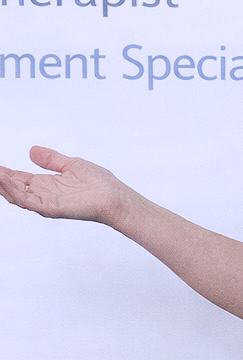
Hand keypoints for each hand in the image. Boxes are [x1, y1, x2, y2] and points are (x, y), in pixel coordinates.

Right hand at [0, 146, 124, 224]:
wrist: (114, 196)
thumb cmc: (98, 183)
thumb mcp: (70, 165)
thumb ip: (51, 159)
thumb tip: (32, 150)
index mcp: (45, 185)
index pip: (17, 179)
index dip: (4, 172)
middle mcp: (42, 195)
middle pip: (12, 188)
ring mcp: (45, 203)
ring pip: (15, 195)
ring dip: (2, 184)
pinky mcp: (51, 208)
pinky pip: (27, 201)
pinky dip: (14, 191)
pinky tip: (4, 180)